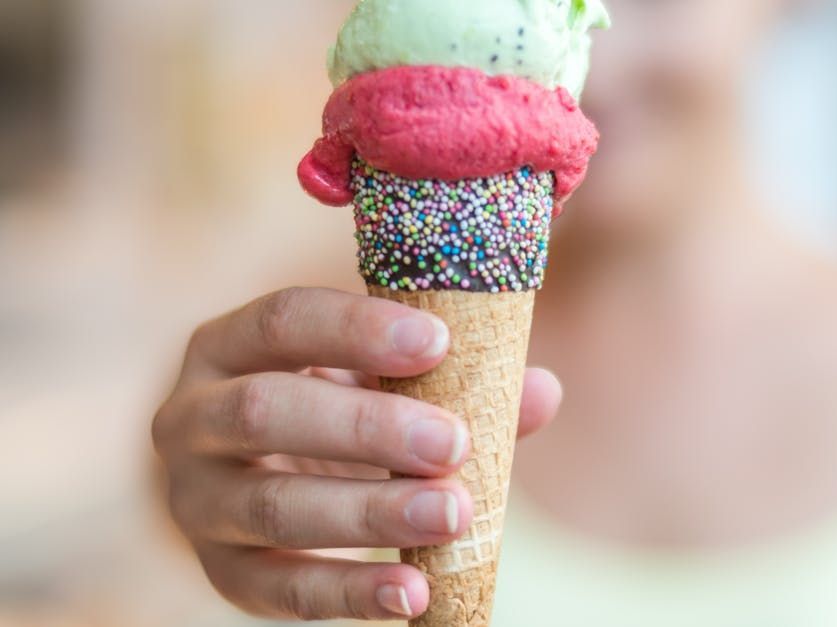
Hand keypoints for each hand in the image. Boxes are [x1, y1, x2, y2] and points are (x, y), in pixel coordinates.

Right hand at [152, 287, 560, 620]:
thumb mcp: (379, 382)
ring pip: (271, 506)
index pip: (282, 319)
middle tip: (453, 442)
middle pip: (265, 411)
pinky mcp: (220, 571)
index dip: (357, 328)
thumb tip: (541, 391)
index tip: (440, 341)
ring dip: (369, 513)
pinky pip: (278, 589)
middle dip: (367, 426)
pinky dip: (350, 594)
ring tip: (452, 514)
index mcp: (228, 344)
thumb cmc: (335, 410)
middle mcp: (191, 416)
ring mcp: (196, 500)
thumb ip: (453, 382)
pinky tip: (415, 594)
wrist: (258, 480)